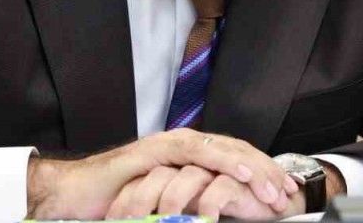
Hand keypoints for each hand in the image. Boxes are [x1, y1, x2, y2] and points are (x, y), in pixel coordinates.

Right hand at [25, 129, 297, 219]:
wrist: (74, 197)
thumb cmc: (115, 204)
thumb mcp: (165, 209)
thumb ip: (190, 207)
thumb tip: (217, 219)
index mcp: (187, 161)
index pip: (233, 162)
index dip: (261, 175)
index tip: (285, 194)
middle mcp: (182, 148)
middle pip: (234, 152)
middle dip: (265, 170)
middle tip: (288, 192)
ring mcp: (168, 147)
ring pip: (220, 149)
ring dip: (250, 166)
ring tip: (272, 185)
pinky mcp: (153, 152)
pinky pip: (194, 152)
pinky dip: (220, 160)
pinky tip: (240, 172)